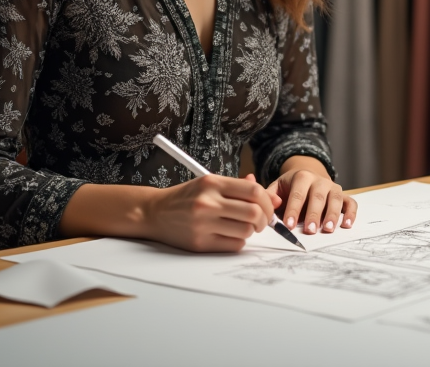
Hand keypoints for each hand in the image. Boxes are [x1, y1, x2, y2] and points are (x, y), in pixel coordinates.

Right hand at [143, 173, 275, 252]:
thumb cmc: (186, 197)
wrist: (154, 212)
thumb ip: (240, 189)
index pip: (253, 190)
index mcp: (212, 183)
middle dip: (265, 219)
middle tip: (261, 221)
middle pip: (254, 212)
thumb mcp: (210, 184)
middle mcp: (208, 202)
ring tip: (244, 227)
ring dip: (251, 231)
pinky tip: (231, 235)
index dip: (267, 200)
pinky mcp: (200, 243)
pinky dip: (239, 241)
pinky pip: (234, 245)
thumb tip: (274, 200)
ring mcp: (203, 224)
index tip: (267, 206)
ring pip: (246, 230)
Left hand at [268, 157, 357, 235]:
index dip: (293, 210)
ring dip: (332, 215)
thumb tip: (270, 204)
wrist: (307, 176)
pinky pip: (351, 203)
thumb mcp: (277, 187)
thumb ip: (271, 196)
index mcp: (302, 177)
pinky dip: (351, 214)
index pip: (297, 194)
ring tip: (328, 229)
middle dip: (314, 214)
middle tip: (309, 230)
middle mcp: (320, 181)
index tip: (288, 225)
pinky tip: (347, 225)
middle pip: (318, 197)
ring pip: (336, 200)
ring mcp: (333, 188)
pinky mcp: (343, 195)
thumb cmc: (290, 187)